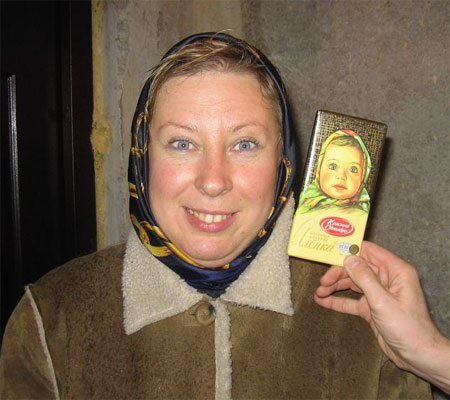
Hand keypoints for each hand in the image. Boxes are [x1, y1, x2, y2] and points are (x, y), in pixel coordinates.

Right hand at [314, 241, 449, 393]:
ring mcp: (378, 294)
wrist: (417, 356)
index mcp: (395, 271)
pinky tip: (323, 301)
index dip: (349, 250)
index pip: (368, 251)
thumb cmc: (408, 328)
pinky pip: (351, 300)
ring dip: (334, 287)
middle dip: (338, 273)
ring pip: (351, 283)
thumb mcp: (383, 301)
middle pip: (356, 268)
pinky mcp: (371, 308)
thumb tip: (349, 259)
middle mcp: (386, 279)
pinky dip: (337, 300)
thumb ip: (365, 279)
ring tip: (318, 292)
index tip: (330, 252)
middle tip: (323, 282)